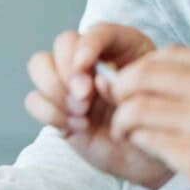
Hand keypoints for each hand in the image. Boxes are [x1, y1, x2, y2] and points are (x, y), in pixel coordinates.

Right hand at [25, 23, 172, 188]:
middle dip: (69, 70)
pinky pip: (34, 100)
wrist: (148, 157)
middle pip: (63, 42)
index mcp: (123, 47)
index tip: (86, 67)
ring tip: (82, 113)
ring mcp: (71, 83)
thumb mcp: (154, 98)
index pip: (98, 31)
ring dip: (55, 89)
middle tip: (85, 97)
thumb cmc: (155, 122)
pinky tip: (76, 126)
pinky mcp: (57, 108)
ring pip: (39, 64)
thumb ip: (129, 86)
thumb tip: (99, 80)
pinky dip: (49, 112)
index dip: (87, 46)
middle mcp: (93, 59)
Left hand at [109, 46, 189, 189]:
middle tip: (118, 105)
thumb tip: (158, 74)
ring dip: (122, 120)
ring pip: (135, 107)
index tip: (134, 85)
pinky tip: (142, 147)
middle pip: (141, 75)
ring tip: (126, 131)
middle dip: (121, 89)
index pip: (165, 54)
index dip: (140, 68)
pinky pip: (145, 139)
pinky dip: (136, 141)